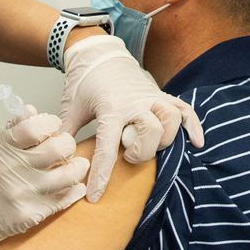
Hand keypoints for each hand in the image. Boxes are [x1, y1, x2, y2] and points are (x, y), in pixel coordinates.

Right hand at [0, 110, 88, 249]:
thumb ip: (13, 130)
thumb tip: (33, 110)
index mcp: (2, 147)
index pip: (38, 126)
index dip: (51, 123)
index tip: (52, 126)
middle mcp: (14, 169)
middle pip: (60, 148)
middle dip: (66, 143)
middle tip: (64, 147)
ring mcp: (24, 193)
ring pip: (69, 175)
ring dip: (76, 168)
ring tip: (74, 166)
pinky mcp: (30, 215)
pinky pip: (64, 199)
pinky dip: (74, 190)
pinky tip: (74, 186)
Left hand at [59, 34, 203, 200]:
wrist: (100, 54)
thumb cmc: (84, 82)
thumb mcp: (71, 107)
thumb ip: (64, 131)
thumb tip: (53, 157)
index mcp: (110, 108)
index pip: (108, 147)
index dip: (101, 174)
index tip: (95, 196)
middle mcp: (136, 103)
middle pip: (152, 133)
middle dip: (142, 152)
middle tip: (128, 155)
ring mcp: (152, 98)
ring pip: (172, 120)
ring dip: (165, 139)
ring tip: (151, 146)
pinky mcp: (162, 95)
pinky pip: (186, 110)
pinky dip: (194, 127)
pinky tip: (196, 143)